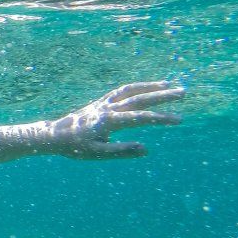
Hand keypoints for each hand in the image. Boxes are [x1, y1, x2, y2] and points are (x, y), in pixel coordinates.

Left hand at [46, 82, 183, 158]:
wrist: (54, 135)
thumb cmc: (75, 147)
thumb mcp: (97, 153)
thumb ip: (121, 151)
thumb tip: (145, 149)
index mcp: (108, 121)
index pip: (140, 118)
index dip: (160, 118)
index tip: (179, 119)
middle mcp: (107, 108)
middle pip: (139, 98)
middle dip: (163, 95)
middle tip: (183, 92)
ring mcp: (104, 102)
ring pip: (131, 90)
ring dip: (151, 86)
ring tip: (170, 84)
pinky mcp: (101, 102)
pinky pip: (122, 90)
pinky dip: (137, 86)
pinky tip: (147, 87)